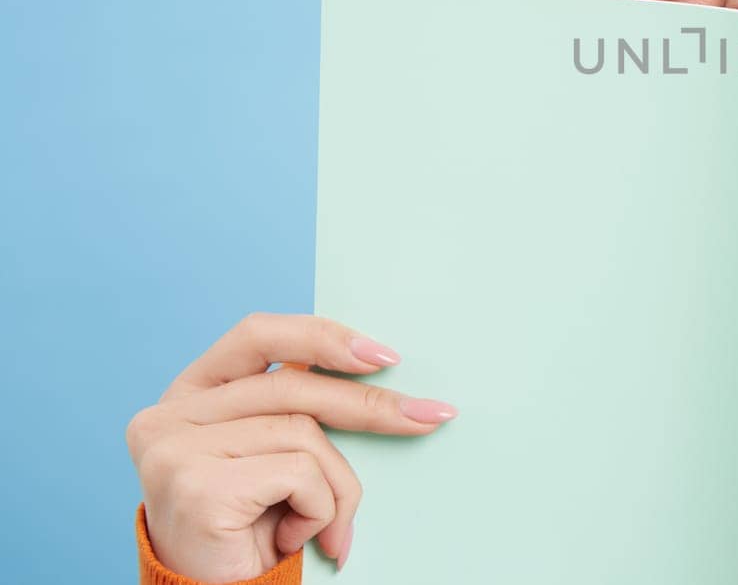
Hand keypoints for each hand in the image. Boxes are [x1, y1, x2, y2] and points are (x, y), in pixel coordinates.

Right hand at [126, 312, 457, 582]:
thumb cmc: (250, 529)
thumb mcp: (274, 455)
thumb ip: (297, 407)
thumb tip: (381, 362)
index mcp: (188, 394)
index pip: (257, 334)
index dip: (322, 336)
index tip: (385, 355)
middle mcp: (168, 416)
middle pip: (293, 386)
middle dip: (372, 404)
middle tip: (433, 416)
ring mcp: (174, 449)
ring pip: (303, 432)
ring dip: (337, 487)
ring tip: (324, 529)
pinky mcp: (196, 486)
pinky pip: (298, 473)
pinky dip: (318, 509)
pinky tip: (293, 539)